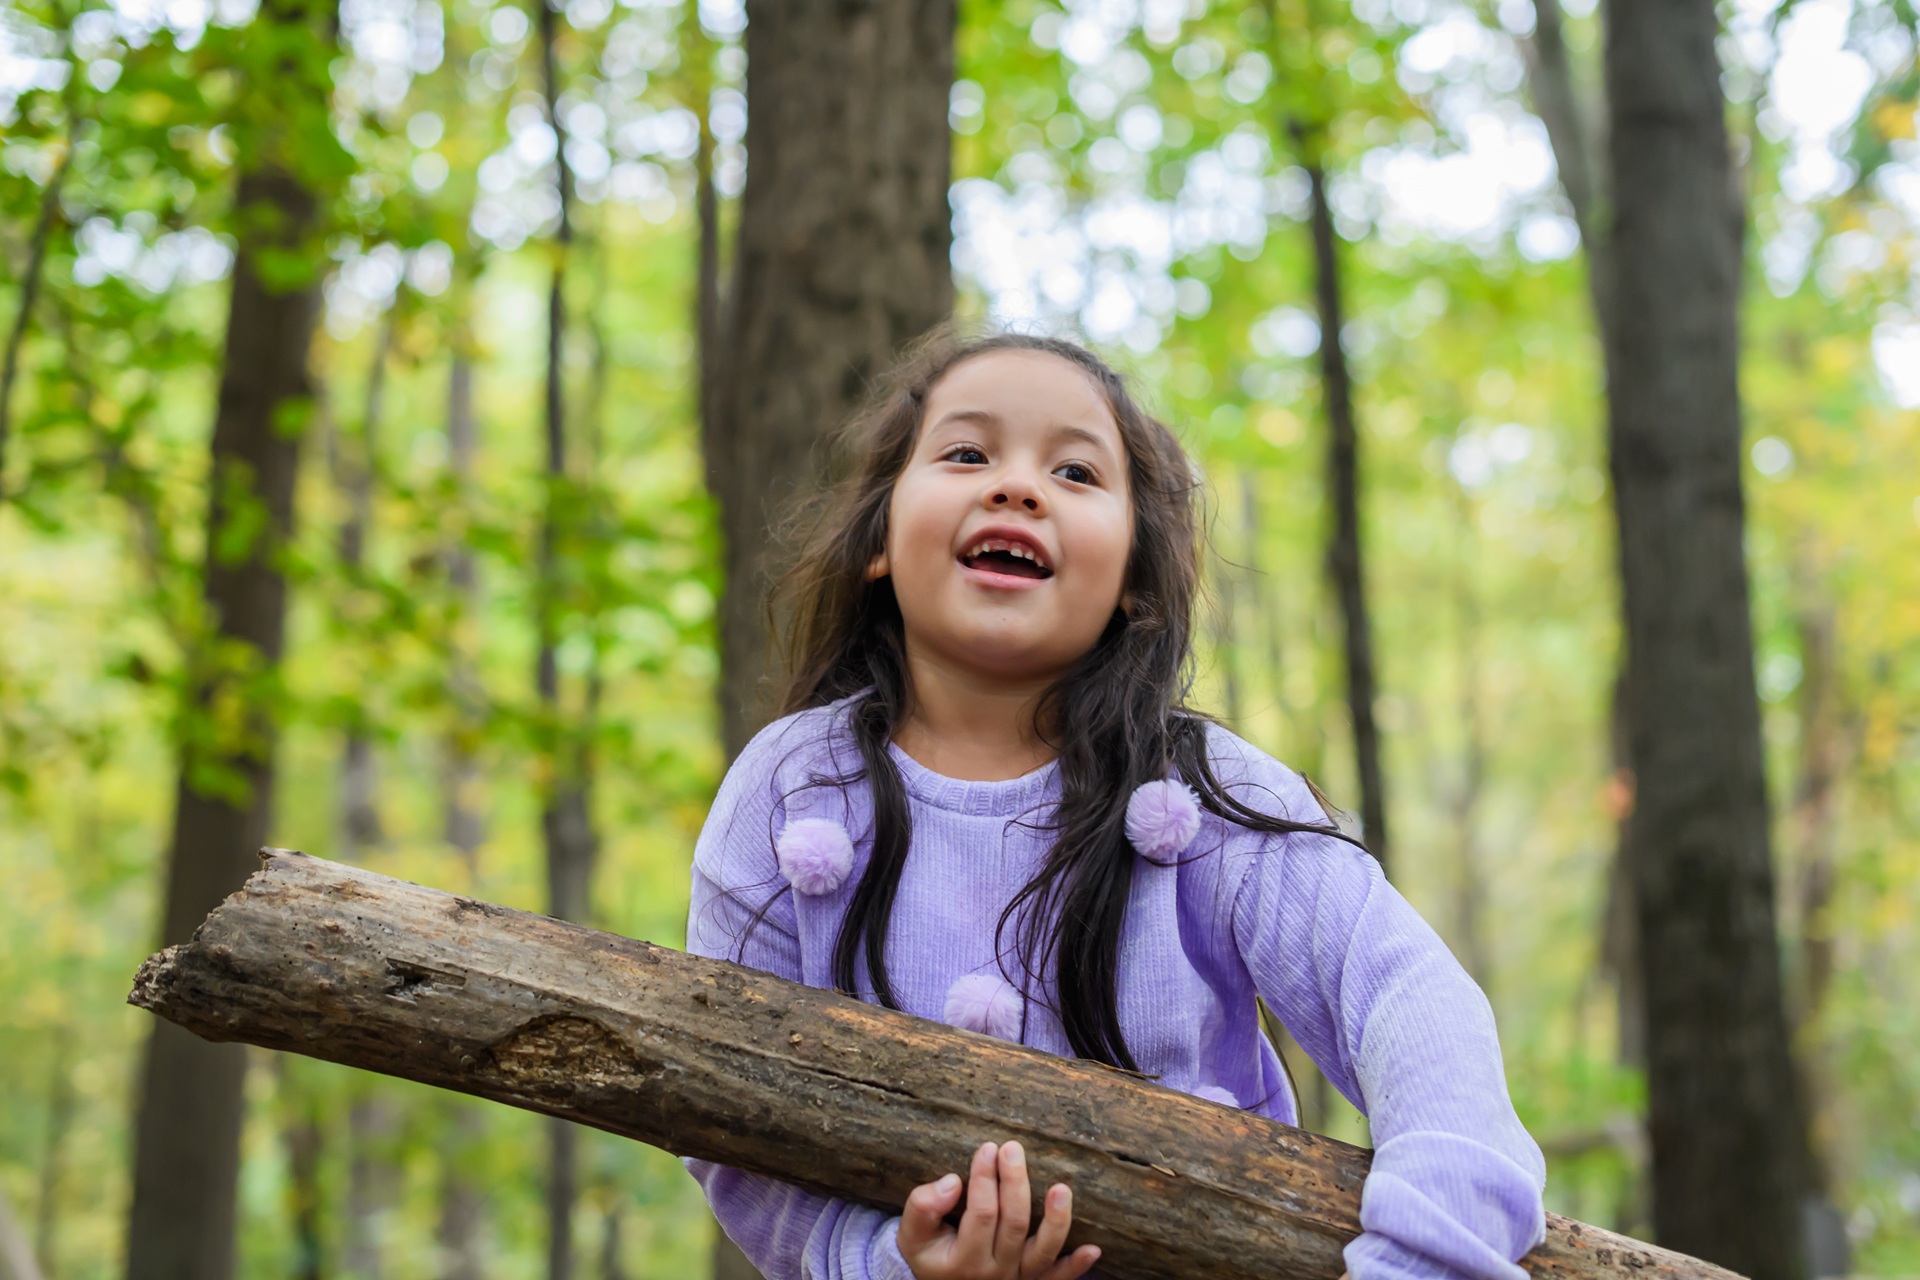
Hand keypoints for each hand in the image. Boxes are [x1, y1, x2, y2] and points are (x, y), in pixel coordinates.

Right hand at [897, 1140, 1102, 1279]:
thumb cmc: (929, 1252)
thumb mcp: (912, 1234)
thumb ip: (922, 1207)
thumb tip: (952, 1181)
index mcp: (962, 1260)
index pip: (981, 1214)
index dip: (985, 1179)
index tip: (987, 1147)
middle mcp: (993, 1272)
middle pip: (1013, 1224)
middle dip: (1015, 1183)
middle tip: (1012, 1148)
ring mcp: (1016, 1279)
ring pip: (1041, 1252)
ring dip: (1055, 1221)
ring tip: (1062, 1188)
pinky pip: (1056, 1278)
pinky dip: (1074, 1266)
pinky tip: (1093, 1249)